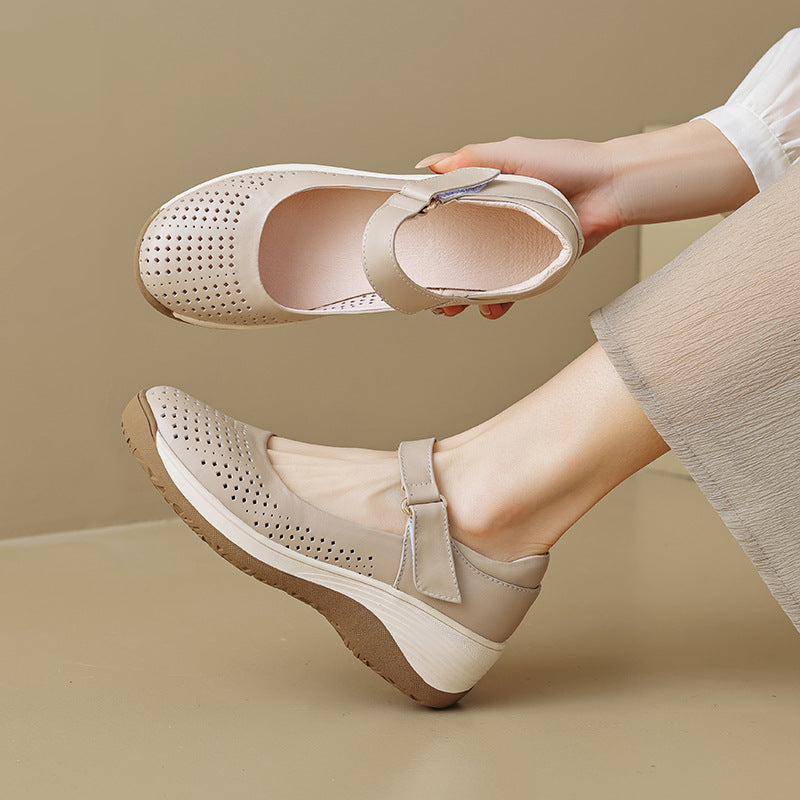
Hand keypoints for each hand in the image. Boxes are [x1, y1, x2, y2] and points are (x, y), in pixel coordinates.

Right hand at [417, 136, 624, 318]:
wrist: (610, 189)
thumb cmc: (567, 163)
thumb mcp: (512, 154)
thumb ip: (470, 159)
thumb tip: (428, 165)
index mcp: (486, 196)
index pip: (446, 218)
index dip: (425, 235)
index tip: (407, 249)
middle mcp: (497, 224)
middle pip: (458, 255)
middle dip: (438, 275)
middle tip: (425, 289)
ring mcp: (515, 248)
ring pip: (480, 278)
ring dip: (462, 296)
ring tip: (451, 307)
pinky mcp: (535, 265)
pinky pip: (512, 291)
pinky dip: (499, 304)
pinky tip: (491, 309)